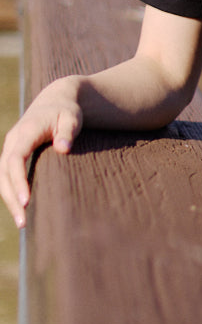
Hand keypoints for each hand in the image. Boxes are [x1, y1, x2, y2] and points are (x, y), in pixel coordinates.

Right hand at [0, 78, 83, 227]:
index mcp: (27, 130)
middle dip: (11, 198)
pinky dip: (11, 192)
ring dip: (9, 199)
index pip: (16, 158)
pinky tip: (20, 209)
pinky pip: (6, 175)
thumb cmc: (67, 111)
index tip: (26, 201)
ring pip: (2, 176)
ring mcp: (11, 146)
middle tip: (23, 223)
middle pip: (4, 172)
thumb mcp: (72, 118)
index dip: (19, 180)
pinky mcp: (12, 153)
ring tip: (22, 223)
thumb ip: (68, 132)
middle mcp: (14, 139)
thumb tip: (63, 149)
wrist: (57, 100)